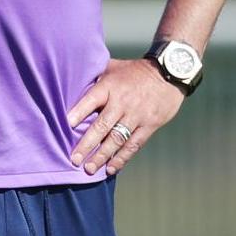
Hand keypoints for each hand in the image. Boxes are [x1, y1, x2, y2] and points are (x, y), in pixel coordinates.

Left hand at [67, 58, 184, 174]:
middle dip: (87, 144)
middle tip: (74, 159)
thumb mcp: (114, 66)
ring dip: (102, 156)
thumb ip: (96, 76)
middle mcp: (122, 102)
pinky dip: (122, 158)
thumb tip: (73, 81)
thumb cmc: (135, 71)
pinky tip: (111, 169)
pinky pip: (133, 144)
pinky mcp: (149, 125)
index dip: (78, 113)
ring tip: (89, 169)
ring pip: (116, 139)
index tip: (66, 125)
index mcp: (110, 86)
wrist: (169, 73)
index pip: (91, 100)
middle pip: (102, 126)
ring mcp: (136, 115)